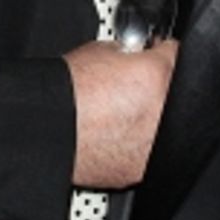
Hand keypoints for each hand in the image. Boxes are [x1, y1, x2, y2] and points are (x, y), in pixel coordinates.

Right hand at [64, 38, 177, 188]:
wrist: (43, 129)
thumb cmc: (64, 92)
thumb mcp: (101, 51)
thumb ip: (132, 51)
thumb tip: (139, 52)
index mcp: (156, 75)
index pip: (176, 55)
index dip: (160, 54)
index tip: (154, 57)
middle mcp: (161, 110)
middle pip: (173, 94)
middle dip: (156, 89)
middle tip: (131, 88)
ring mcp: (153, 143)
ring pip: (162, 126)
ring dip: (149, 119)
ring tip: (119, 114)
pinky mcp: (139, 169)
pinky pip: (146, 152)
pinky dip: (135, 145)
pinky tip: (114, 135)